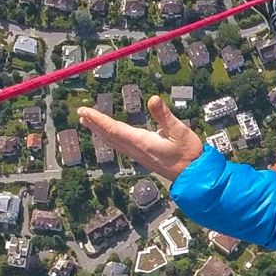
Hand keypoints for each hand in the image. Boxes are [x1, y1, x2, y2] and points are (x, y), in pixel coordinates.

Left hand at [76, 96, 205, 183]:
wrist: (195, 176)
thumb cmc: (190, 154)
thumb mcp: (180, 131)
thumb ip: (165, 116)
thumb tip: (153, 99)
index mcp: (142, 143)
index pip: (114, 129)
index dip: (98, 120)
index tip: (85, 111)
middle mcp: (136, 150)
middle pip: (109, 136)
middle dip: (94, 124)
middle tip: (80, 113)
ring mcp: (138, 155)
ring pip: (113, 142)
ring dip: (99, 131)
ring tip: (88, 122)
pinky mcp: (143, 156)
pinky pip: (120, 145)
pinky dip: (110, 137)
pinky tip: (109, 134)